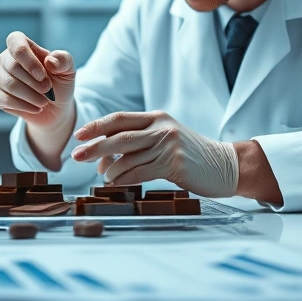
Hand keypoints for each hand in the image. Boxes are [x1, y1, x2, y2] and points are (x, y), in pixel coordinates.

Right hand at [0, 32, 76, 169]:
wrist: (57, 110)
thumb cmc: (62, 84)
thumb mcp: (69, 71)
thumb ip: (65, 60)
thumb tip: (51, 60)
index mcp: (23, 47)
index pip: (14, 40)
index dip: (25, 55)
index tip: (43, 71)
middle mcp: (7, 61)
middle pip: (8, 64)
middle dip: (31, 79)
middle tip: (48, 90)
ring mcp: (0, 79)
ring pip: (4, 83)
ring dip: (28, 94)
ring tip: (44, 101)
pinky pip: (3, 100)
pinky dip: (22, 106)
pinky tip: (36, 109)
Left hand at [69, 111, 238, 197]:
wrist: (225, 165)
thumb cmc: (190, 155)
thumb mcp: (165, 138)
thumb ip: (139, 141)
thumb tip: (104, 156)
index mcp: (157, 117)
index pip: (119, 118)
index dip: (97, 126)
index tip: (79, 135)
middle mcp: (161, 128)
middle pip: (119, 136)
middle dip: (94, 146)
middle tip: (76, 156)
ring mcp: (168, 145)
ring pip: (128, 157)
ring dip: (110, 169)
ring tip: (102, 177)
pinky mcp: (174, 164)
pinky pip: (140, 172)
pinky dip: (124, 179)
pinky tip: (116, 183)